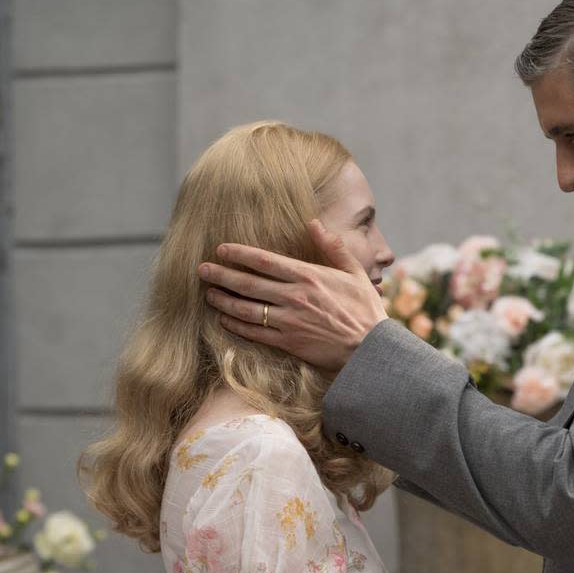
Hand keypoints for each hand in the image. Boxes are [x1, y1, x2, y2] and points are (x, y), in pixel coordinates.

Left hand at [197, 219, 387, 371]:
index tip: (221, 249)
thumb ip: (333, 247)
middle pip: (248, 283)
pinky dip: (236, 326)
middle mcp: (295, 297)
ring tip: (209, 294)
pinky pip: (255, 333)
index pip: (265, 261)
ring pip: (247, 309)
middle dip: (221, 275)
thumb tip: (315, 223)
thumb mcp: (356, 273)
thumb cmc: (366, 310)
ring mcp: (289, 321)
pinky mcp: (289, 342)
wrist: (371, 349)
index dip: (240, 254)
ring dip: (224, 300)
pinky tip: (225, 320)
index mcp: (309, 276)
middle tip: (202, 270)